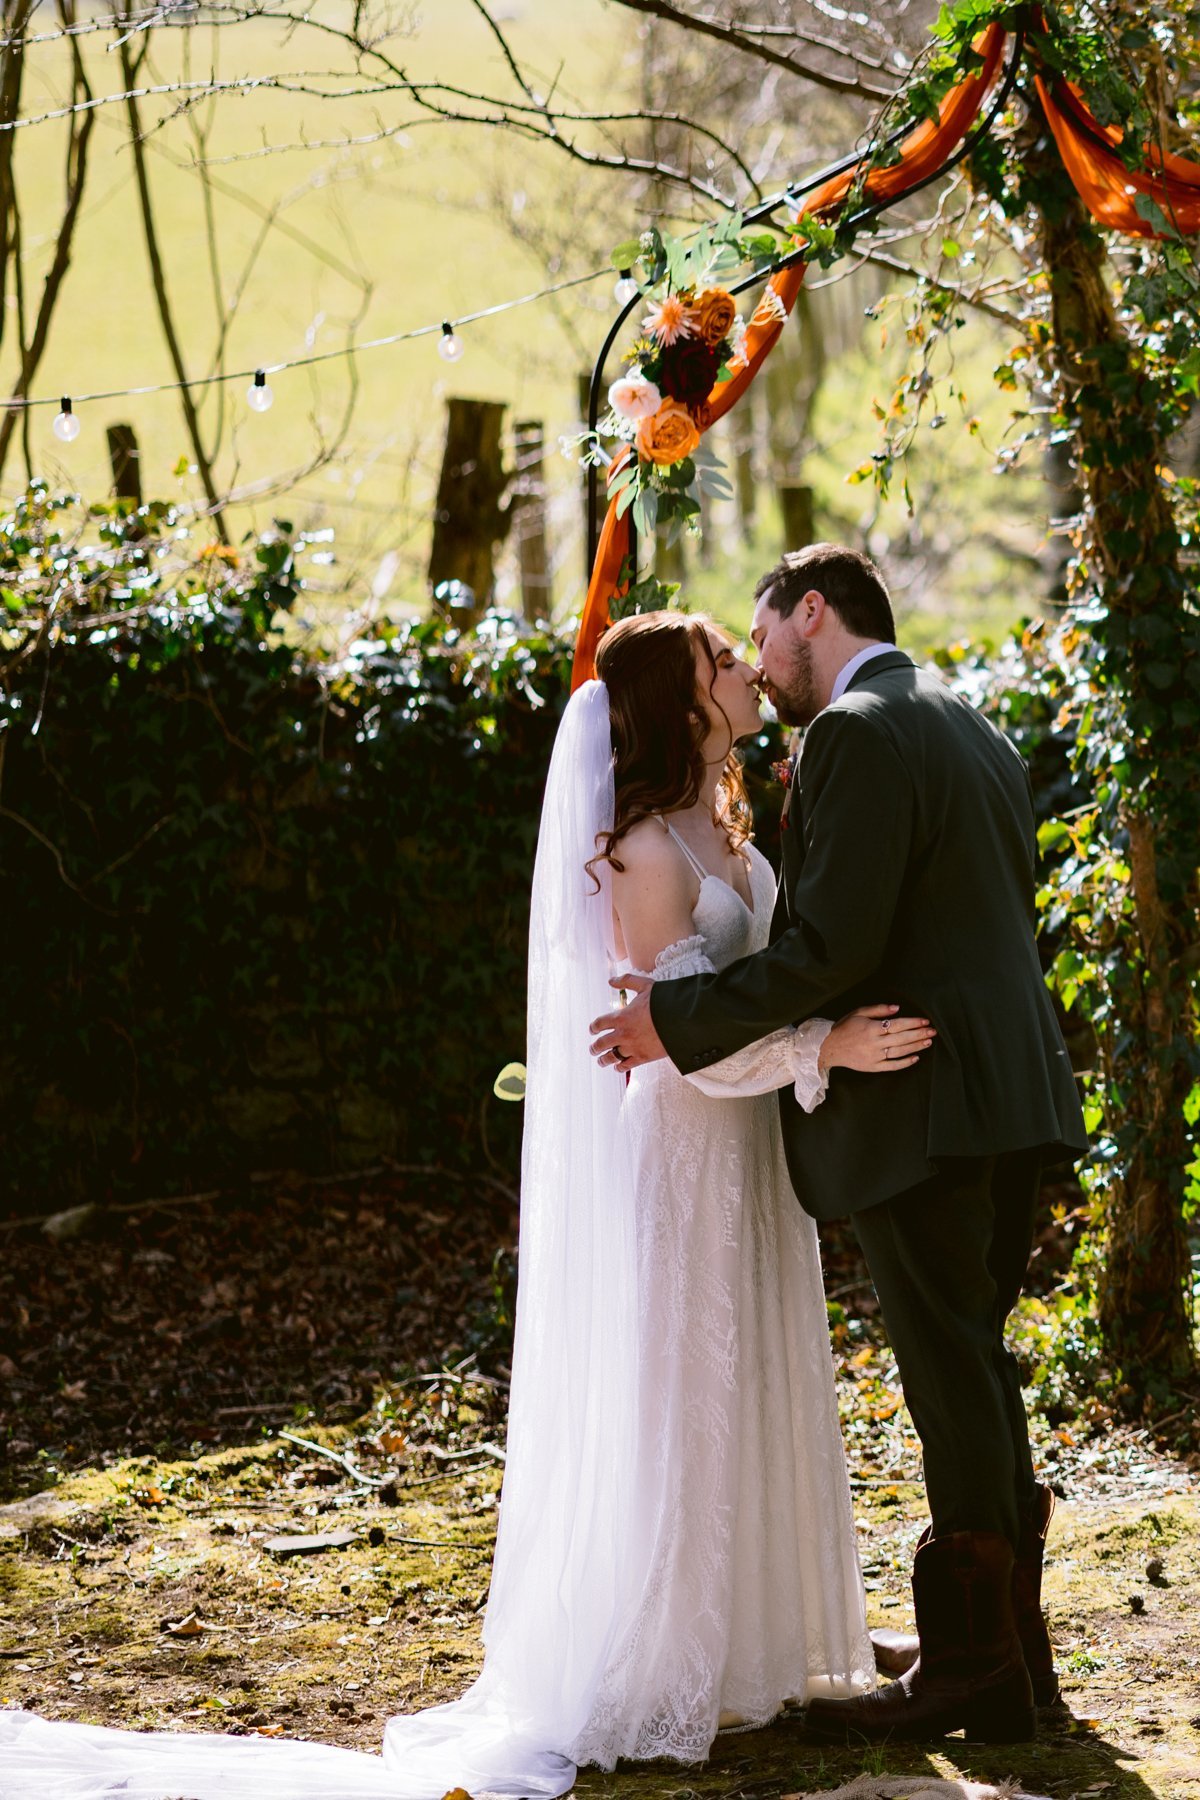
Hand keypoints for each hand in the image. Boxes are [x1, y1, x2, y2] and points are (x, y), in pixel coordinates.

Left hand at [589, 972, 668, 1070]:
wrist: (681, 1020)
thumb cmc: (664, 1001)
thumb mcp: (645, 985)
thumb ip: (626, 981)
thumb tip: (611, 980)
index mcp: (621, 1017)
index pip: (599, 1024)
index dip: (593, 1028)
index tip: (592, 1030)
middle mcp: (623, 1034)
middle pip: (601, 1044)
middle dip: (595, 1047)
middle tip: (592, 1049)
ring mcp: (632, 1047)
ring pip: (611, 1057)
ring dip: (604, 1060)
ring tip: (601, 1061)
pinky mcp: (643, 1057)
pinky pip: (627, 1065)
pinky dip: (620, 1067)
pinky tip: (618, 1067)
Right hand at [818, 1003, 934, 1075]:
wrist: (829, 1047)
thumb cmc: (844, 1028)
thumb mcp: (858, 1013)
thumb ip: (878, 1010)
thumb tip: (897, 1008)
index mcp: (872, 1028)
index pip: (898, 1025)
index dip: (913, 1023)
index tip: (925, 1021)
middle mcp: (875, 1043)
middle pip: (902, 1038)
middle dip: (919, 1034)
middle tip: (933, 1031)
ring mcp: (875, 1056)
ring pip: (900, 1052)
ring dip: (916, 1047)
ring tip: (928, 1042)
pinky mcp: (873, 1067)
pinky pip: (892, 1066)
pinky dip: (905, 1062)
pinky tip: (915, 1058)